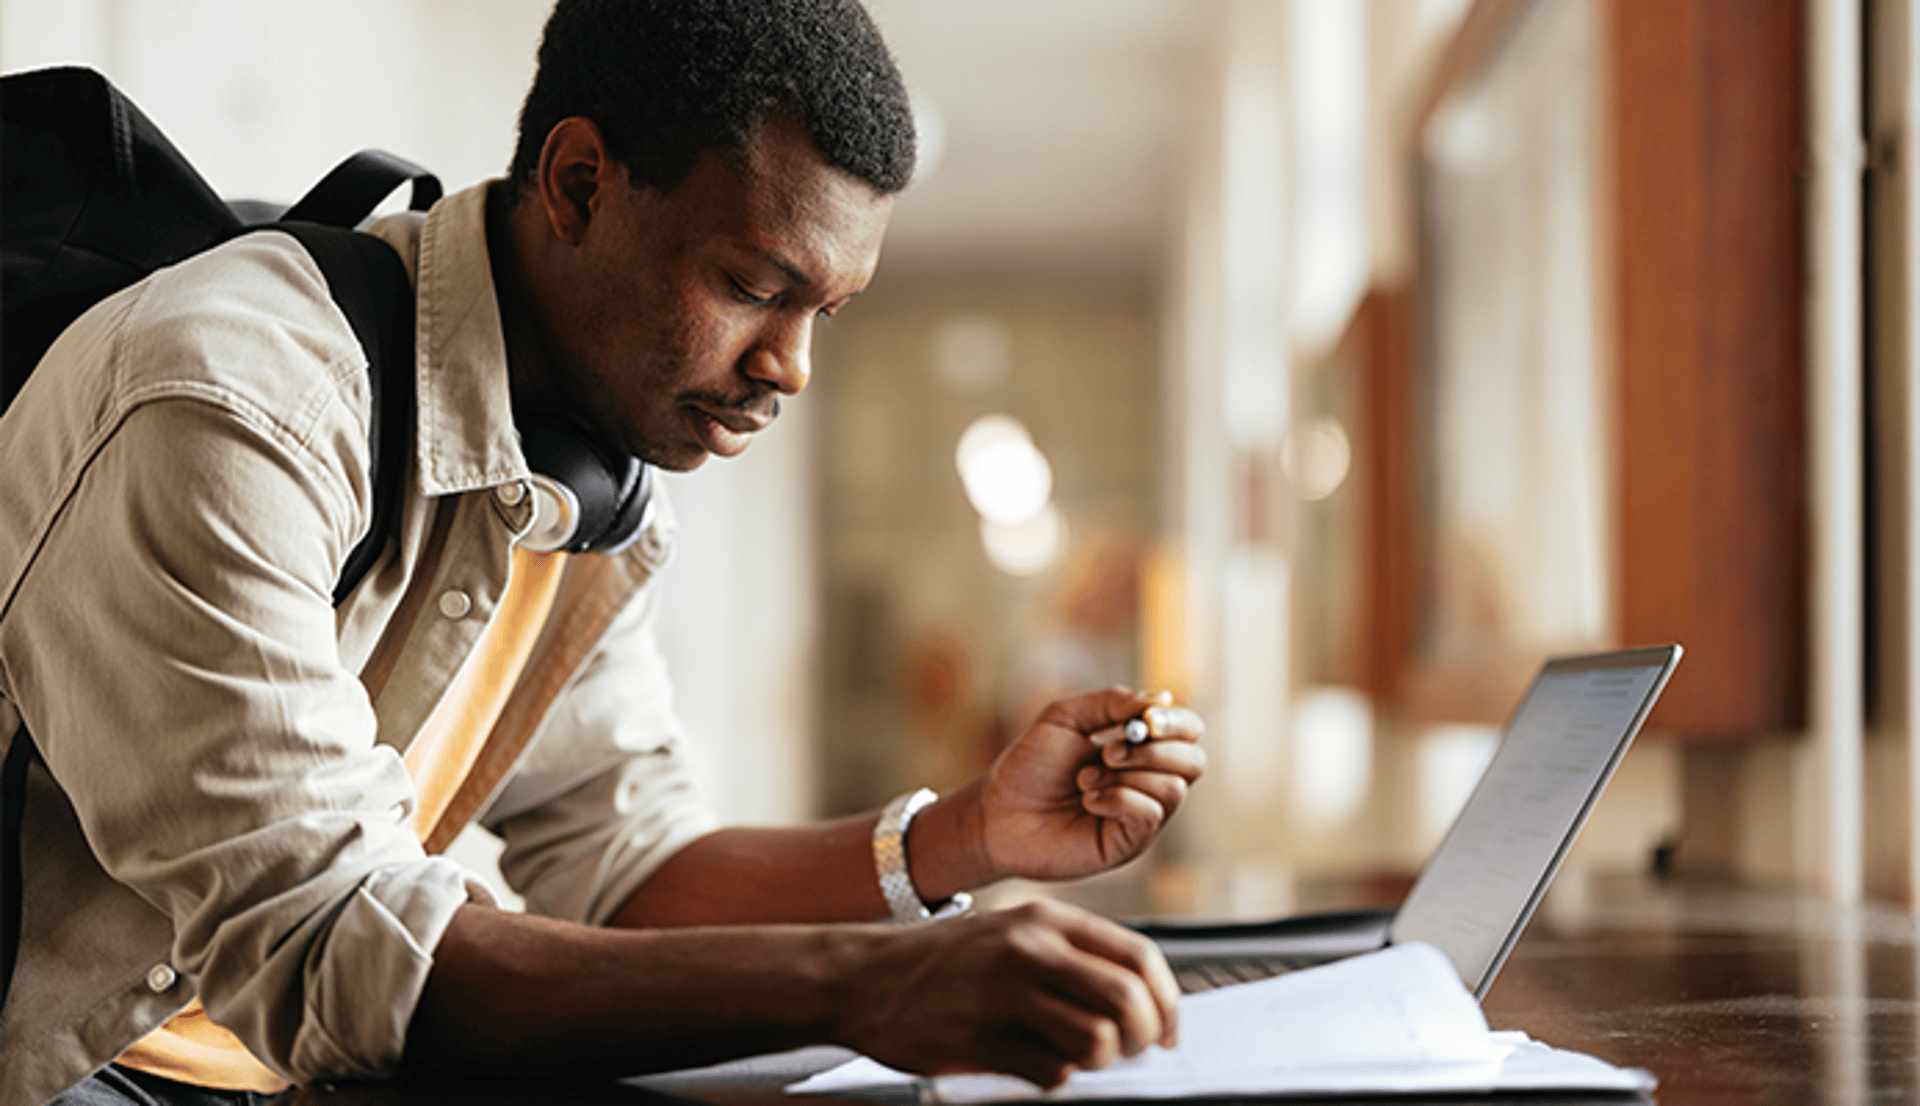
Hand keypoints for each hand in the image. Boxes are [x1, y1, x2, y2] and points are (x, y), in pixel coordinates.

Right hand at [832, 899, 1179, 1087]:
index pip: (1139, 957)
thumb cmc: (944, 962)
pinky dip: (1055, 1079)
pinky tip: (1032, 1066)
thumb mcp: (1011, 933)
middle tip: (1129, 1054)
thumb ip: (1072, 958)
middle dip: (1143, 1039)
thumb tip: (1141, 1004)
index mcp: (1046, 919)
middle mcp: (1031, 949)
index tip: (1165, 1030)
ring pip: (1097, 1042)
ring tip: (1072, 1057)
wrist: (862, 977)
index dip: (1166, 1002)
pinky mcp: (982, 1040)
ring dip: (1097, 1063)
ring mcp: (1005, 994)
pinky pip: (1052, 1074)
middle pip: (1129, 1001)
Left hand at [978, 686, 1205, 882]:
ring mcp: (1141, 814)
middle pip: (1194, 761)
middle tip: (1109, 751)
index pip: (1188, 731)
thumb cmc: (1029, 765)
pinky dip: (1119, 799)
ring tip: (1085, 778)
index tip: (1145, 720)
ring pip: (1174, 789)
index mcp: (1140, 747)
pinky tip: (1089, 800)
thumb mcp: (1066, 717)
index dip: (1176, 722)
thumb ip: (1112, 702)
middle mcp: (1148, 781)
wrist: (997, 812)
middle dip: (1155, 750)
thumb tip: (1162, 698)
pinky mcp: (1129, 843)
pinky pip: (1150, 815)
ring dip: (1128, 776)